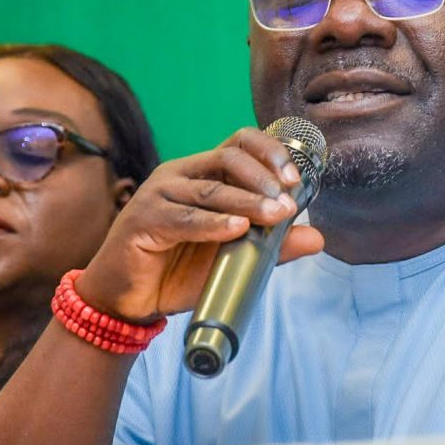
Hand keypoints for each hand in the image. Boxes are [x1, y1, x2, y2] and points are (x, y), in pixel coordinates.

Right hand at [74, 127, 324, 322]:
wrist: (128, 301)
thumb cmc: (177, 271)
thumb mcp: (233, 257)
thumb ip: (271, 245)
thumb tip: (317, 238)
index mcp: (201, 173)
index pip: (239, 143)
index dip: (269, 152)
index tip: (295, 178)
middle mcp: (179, 175)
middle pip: (228, 157)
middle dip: (263, 177)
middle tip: (287, 203)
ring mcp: (159, 194)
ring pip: (210, 188)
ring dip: (247, 201)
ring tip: (274, 215)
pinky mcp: (143, 220)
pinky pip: (184, 218)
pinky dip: (214, 223)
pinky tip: (237, 229)